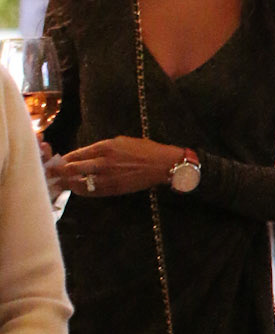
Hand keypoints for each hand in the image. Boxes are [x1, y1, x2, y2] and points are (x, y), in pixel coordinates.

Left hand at [47, 137, 185, 199]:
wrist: (162, 164)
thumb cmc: (143, 149)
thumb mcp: (120, 141)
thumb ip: (101, 148)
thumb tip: (85, 155)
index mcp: (105, 147)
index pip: (76, 154)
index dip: (64, 160)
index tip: (57, 162)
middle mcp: (104, 162)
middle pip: (73, 169)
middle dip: (60, 172)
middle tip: (52, 175)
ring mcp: (109, 177)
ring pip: (81, 183)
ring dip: (70, 184)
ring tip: (63, 184)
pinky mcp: (115, 189)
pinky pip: (94, 192)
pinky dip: (84, 191)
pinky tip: (79, 190)